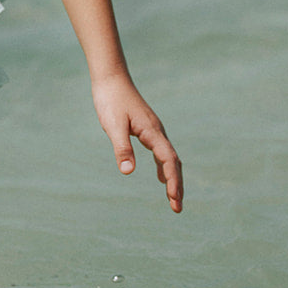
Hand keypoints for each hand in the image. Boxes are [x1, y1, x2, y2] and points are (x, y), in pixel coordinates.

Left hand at [91, 74, 182, 212]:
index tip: (174, 199)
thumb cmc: (110, 100)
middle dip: (177, 185)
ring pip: (169, 157)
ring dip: (172, 178)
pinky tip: (159, 176)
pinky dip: (164, 166)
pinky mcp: (147, 128)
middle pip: (173, 162)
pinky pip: (161, 151)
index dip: (172, 181)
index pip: (168, 161)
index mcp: (152, 132)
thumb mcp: (113, 126)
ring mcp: (154, 130)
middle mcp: (157, 131)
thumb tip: (128, 172)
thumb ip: (121, 148)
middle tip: (177, 208)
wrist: (111, 78)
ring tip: (173, 198)